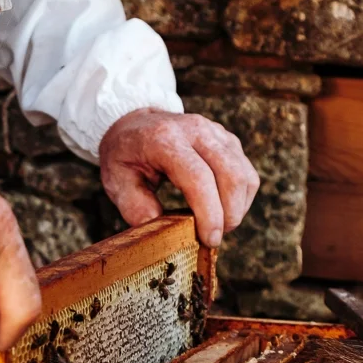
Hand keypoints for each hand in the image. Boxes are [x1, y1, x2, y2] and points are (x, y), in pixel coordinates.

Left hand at [99, 109, 259, 246]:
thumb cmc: (125, 154)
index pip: (198, 177)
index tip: (209, 239)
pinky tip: (223, 210)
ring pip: (244, 174)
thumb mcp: (116, 180)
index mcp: (165, 139)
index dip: (209, 213)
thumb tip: (161, 230)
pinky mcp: (228, 140)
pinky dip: (241, 197)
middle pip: (230, 175)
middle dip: (229, 214)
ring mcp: (216, 132)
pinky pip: (246, 172)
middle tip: (213, 238)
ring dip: (238, 208)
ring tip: (218, 225)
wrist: (135, 123)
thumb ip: (134, 206)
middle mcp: (196, 130)